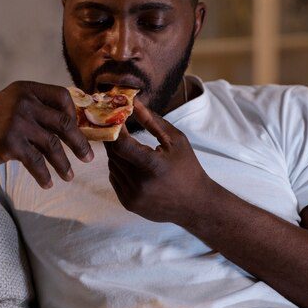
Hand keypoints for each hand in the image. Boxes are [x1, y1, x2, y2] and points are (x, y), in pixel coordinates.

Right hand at [0, 81, 92, 187]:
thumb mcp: (11, 107)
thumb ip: (37, 110)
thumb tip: (72, 126)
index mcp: (26, 89)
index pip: (62, 96)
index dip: (75, 114)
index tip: (80, 131)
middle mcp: (23, 101)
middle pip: (63, 122)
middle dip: (79, 143)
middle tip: (89, 158)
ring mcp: (16, 121)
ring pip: (52, 145)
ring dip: (63, 163)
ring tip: (69, 176)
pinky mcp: (9, 141)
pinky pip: (36, 161)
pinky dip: (44, 175)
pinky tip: (48, 183)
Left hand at [104, 100, 214, 224]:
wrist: (195, 204)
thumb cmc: (188, 168)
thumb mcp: (176, 140)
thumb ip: (152, 121)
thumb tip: (134, 103)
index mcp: (153, 166)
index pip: (121, 144)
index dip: (115, 129)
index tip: (117, 118)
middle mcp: (139, 183)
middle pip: (113, 154)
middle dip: (114, 138)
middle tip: (119, 126)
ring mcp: (132, 196)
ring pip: (112, 165)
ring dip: (117, 153)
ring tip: (130, 146)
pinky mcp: (128, 203)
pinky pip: (114, 178)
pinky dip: (119, 168)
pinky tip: (132, 163)